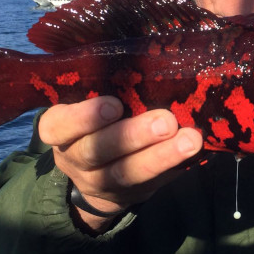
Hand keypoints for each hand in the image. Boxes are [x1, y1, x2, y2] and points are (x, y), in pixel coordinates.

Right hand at [38, 96, 202, 231]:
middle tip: (166, 122)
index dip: (84, 118)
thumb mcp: (86, 103)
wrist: (96, 173)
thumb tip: (146, 58)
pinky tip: (195, 153)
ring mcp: (100, 182)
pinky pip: (152, 183)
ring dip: (161, 156)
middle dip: (133, 136)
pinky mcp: (128, 195)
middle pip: (98, 150)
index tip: (113, 105)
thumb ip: (104, 86)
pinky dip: (175, 167)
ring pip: (127, 172)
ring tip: (190, 140)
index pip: (58, 126)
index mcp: (59, 130)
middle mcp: (75, 158)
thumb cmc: (95, 121)